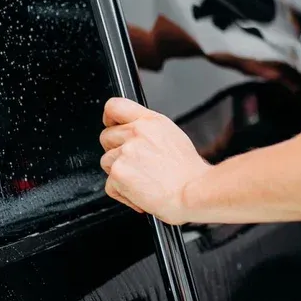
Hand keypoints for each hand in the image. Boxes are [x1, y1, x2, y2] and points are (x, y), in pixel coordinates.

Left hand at [99, 97, 211, 223]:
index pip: (115, 106)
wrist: (194, 193)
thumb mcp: (173, 138)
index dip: (109, 118)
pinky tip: (141, 194)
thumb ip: (149, 132)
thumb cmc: (190, 174)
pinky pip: (110, 186)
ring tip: (142, 182)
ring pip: (107, 162)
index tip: (111, 126)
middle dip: (115, 152)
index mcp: (150, 122)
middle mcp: (136, 133)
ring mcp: (125, 152)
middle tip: (134, 165)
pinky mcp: (119, 173)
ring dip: (120, 174)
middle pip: (106, 137)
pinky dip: (123, 194)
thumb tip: (135, 137)